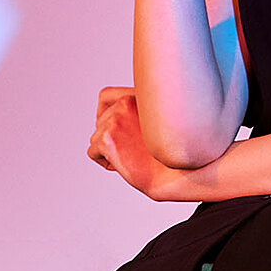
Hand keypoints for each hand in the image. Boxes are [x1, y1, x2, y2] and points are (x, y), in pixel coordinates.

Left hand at [89, 85, 194, 200]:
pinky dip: (105, 162)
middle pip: (100, 121)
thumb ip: (140, 113)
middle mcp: (125, 103)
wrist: (177, 174)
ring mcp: (115, 120)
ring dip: (110, 151)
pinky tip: (124, 166)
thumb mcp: (159, 123)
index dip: (103, 112)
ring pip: (96, 137)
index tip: (112, 128)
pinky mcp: (107, 139)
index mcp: (138, 96)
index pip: (105, 95)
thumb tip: (111, 119)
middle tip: (133, 151)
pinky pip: (93, 152)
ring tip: (133, 158)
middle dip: (111, 138)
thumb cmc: (173, 154)